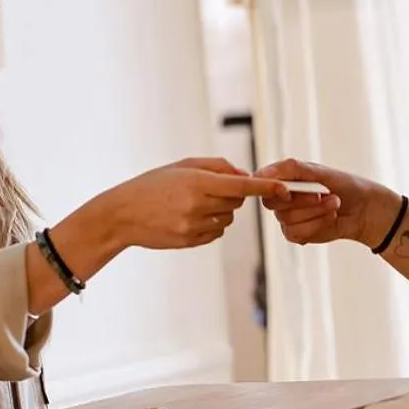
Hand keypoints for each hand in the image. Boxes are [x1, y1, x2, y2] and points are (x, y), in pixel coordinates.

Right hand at [101, 158, 283, 249]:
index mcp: (197, 182)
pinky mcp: (190, 242)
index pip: (241, 185)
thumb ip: (217, 167)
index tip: (285, 189)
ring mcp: (193, 226)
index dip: (265, 187)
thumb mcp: (182, 166)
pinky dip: (210, 225)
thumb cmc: (154, 184)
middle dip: (232, 196)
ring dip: (220, 211)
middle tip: (208, 190)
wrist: (123, 214)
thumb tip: (244, 175)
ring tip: (192, 204)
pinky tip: (187, 218)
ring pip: (227, 220)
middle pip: (236, 203)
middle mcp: (198, 205)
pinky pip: (215, 234)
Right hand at [255, 159, 396, 247]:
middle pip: (271, 202)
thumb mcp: (320, 172)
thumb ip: (292, 169)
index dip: (270, 187)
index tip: (288, 191)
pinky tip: (330, 218)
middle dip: (300, 200)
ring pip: (286, 219)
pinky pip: (295, 233)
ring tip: (334, 203)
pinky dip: (316, 225)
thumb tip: (264, 173)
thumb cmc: (344, 185)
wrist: (364, 209)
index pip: (261, 180)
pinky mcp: (296, 233)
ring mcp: (287, 217)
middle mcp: (281, 197)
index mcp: (283, 177)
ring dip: (314, 212)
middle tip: (322, 194)